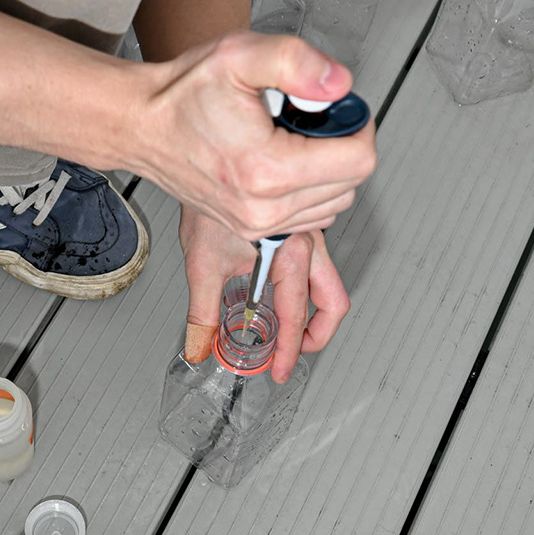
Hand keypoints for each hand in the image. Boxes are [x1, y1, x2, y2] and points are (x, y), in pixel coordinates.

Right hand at [134, 32, 377, 242]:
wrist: (141, 125)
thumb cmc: (182, 95)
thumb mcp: (238, 54)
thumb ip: (296, 61)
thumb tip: (339, 84)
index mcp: (268, 169)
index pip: (358, 160)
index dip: (357, 124)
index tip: (334, 106)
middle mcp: (264, 207)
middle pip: (350, 183)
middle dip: (341, 145)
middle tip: (307, 117)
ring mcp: (256, 224)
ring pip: (334, 204)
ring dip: (329, 170)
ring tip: (293, 139)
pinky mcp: (250, 229)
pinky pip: (309, 217)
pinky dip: (311, 190)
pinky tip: (286, 161)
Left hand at [179, 208, 351, 383]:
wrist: (214, 165)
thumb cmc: (209, 204)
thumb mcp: (202, 264)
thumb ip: (203, 312)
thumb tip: (199, 344)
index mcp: (290, 253)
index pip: (298, 317)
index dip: (290, 352)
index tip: (279, 369)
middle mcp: (309, 244)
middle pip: (334, 302)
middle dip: (318, 334)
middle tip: (294, 351)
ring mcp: (310, 235)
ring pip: (330, 284)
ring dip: (313, 312)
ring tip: (286, 328)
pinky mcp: (303, 230)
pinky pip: (316, 267)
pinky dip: (304, 288)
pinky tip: (277, 295)